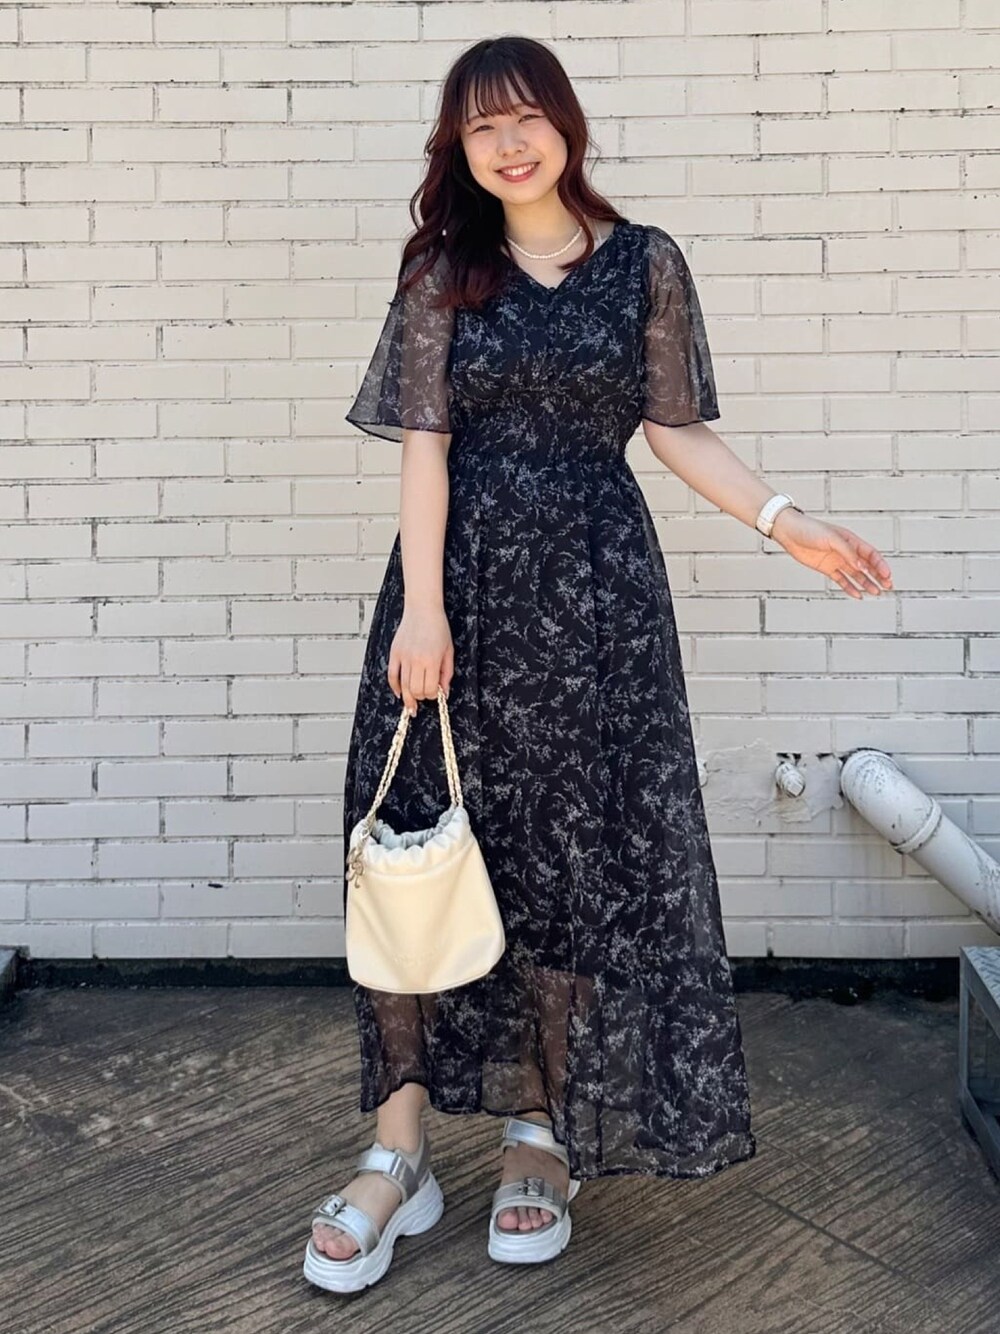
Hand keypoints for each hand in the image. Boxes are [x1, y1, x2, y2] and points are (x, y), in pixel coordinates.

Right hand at [388, 604, 453, 714]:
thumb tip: (444, 691)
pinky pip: (392, 675)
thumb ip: (446, 673)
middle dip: (421, 697)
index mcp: (431, 660)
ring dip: (408, 698)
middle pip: (415, 690)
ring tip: (411, 706)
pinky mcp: (394, 653)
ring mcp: (403, 657)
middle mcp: (416, 660)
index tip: (436, 693)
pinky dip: (395, 687)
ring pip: (403, 686)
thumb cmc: (438, 628)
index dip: (434, 695)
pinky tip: (400, 693)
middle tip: (424, 698)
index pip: (430, 689)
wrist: (422, 609)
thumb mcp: (448, 651)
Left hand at [769, 508, 892, 599]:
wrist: (789, 532)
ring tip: (876, 592)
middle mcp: (846, 551)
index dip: (880, 565)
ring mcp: (837, 561)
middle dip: (878, 576)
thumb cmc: (810, 529)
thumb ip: (848, 552)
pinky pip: (841, 580)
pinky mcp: (827, 568)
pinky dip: (850, 587)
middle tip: (888, 586)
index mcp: (851, 540)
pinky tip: (858, 595)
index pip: (871, 554)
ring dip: (867, 583)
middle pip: (867, 566)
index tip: (887, 575)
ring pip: (856, 575)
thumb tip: (861, 567)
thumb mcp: (831, 538)